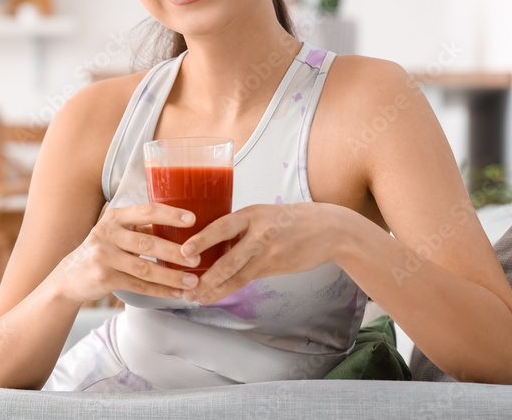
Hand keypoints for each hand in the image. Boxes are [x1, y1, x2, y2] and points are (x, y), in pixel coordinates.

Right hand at [54, 202, 203, 303]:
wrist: (70, 276)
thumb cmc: (104, 250)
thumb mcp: (117, 232)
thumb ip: (141, 229)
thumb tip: (182, 229)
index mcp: (115, 217)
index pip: (146, 211)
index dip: (170, 214)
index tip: (192, 219)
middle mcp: (107, 233)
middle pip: (147, 242)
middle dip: (175, 251)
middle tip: (197, 258)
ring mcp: (104, 256)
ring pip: (145, 267)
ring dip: (171, 275)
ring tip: (193, 280)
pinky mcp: (104, 278)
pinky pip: (138, 285)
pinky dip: (160, 290)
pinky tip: (176, 292)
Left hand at [178, 202, 339, 304]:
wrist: (328, 230)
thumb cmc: (291, 219)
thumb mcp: (264, 213)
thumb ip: (241, 226)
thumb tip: (212, 240)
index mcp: (252, 213)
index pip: (222, 227)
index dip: (202, 239)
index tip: (184, 251)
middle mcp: (260, 233)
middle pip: (228, 257)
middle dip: (205, 275)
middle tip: (184, 284)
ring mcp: (268, 253)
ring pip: (236, 274)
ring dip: (214, 288)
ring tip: (195, 297)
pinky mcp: (275, 268)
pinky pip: (246, 280)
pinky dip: (228, 289)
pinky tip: (214, 295)